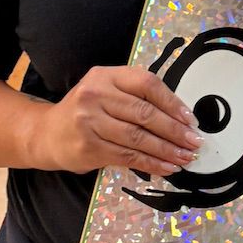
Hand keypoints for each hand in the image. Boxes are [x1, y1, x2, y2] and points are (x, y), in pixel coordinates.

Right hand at [35, 64, 202, 176]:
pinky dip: (151, 163)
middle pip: (145, 113)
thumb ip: (136, 97)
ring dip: (167, 150)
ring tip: (185, 157)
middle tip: (195, 142)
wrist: (48, 133)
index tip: (190, 119)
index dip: (173, 102)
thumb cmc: (87, 112)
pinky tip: (167, 167)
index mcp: (106, 75)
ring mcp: (90, 121)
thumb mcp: (106, 91)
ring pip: (138, 138)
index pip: (147, 84)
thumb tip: (180, 117)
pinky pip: (128, 157)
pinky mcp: (89, 147)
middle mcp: (96, 95)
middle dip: (175, 130)